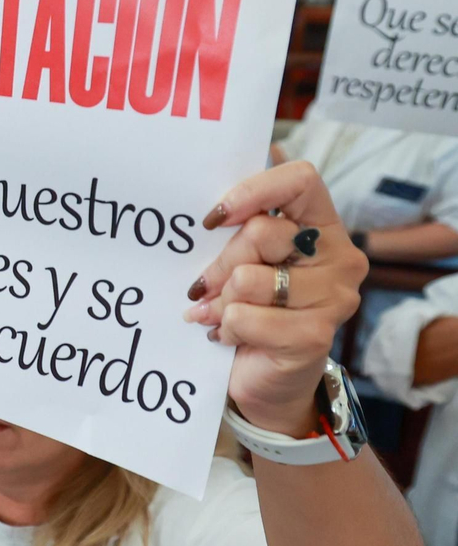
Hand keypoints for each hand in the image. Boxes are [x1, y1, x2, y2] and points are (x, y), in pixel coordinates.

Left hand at [184, 161, 367, 435]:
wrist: (265, 377)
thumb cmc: (251, 306)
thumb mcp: (244, 258)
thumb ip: (241, 222)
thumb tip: (229, 168)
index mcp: (322, 224)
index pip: (301, 180)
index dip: (253, 190)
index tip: (214, 218)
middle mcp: (340, 256)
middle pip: (262, 232)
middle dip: (221, 262)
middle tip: (205, 285)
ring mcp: (334, 297)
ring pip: (250, 279)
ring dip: (221, 300)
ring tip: (219, 312)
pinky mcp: (316, 335)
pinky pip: (247, 317)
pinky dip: (227, 327)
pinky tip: (229, 334)